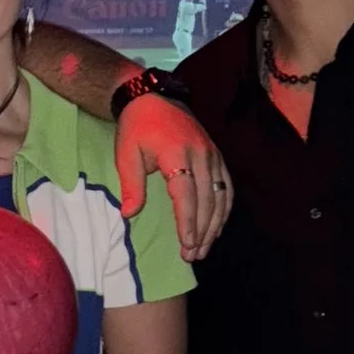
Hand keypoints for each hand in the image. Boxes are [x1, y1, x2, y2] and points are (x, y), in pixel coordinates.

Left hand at [114, 89, 230, 262]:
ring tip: (202, 249)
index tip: (186, 243)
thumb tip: (128, 215)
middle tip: (191, 256)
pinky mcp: (217, 156)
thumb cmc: (136, 128)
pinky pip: (227, 187)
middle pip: (207, 199)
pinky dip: (224, 210)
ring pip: (220, 196)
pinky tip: (216, 228)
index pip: (186, 193)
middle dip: (201, 231)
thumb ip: (131, 185)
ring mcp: (212, 155)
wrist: (153, 98)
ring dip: (214, 225)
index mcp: (176, 153)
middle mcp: (201, 154)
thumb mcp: (126, 154)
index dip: (188, 220)